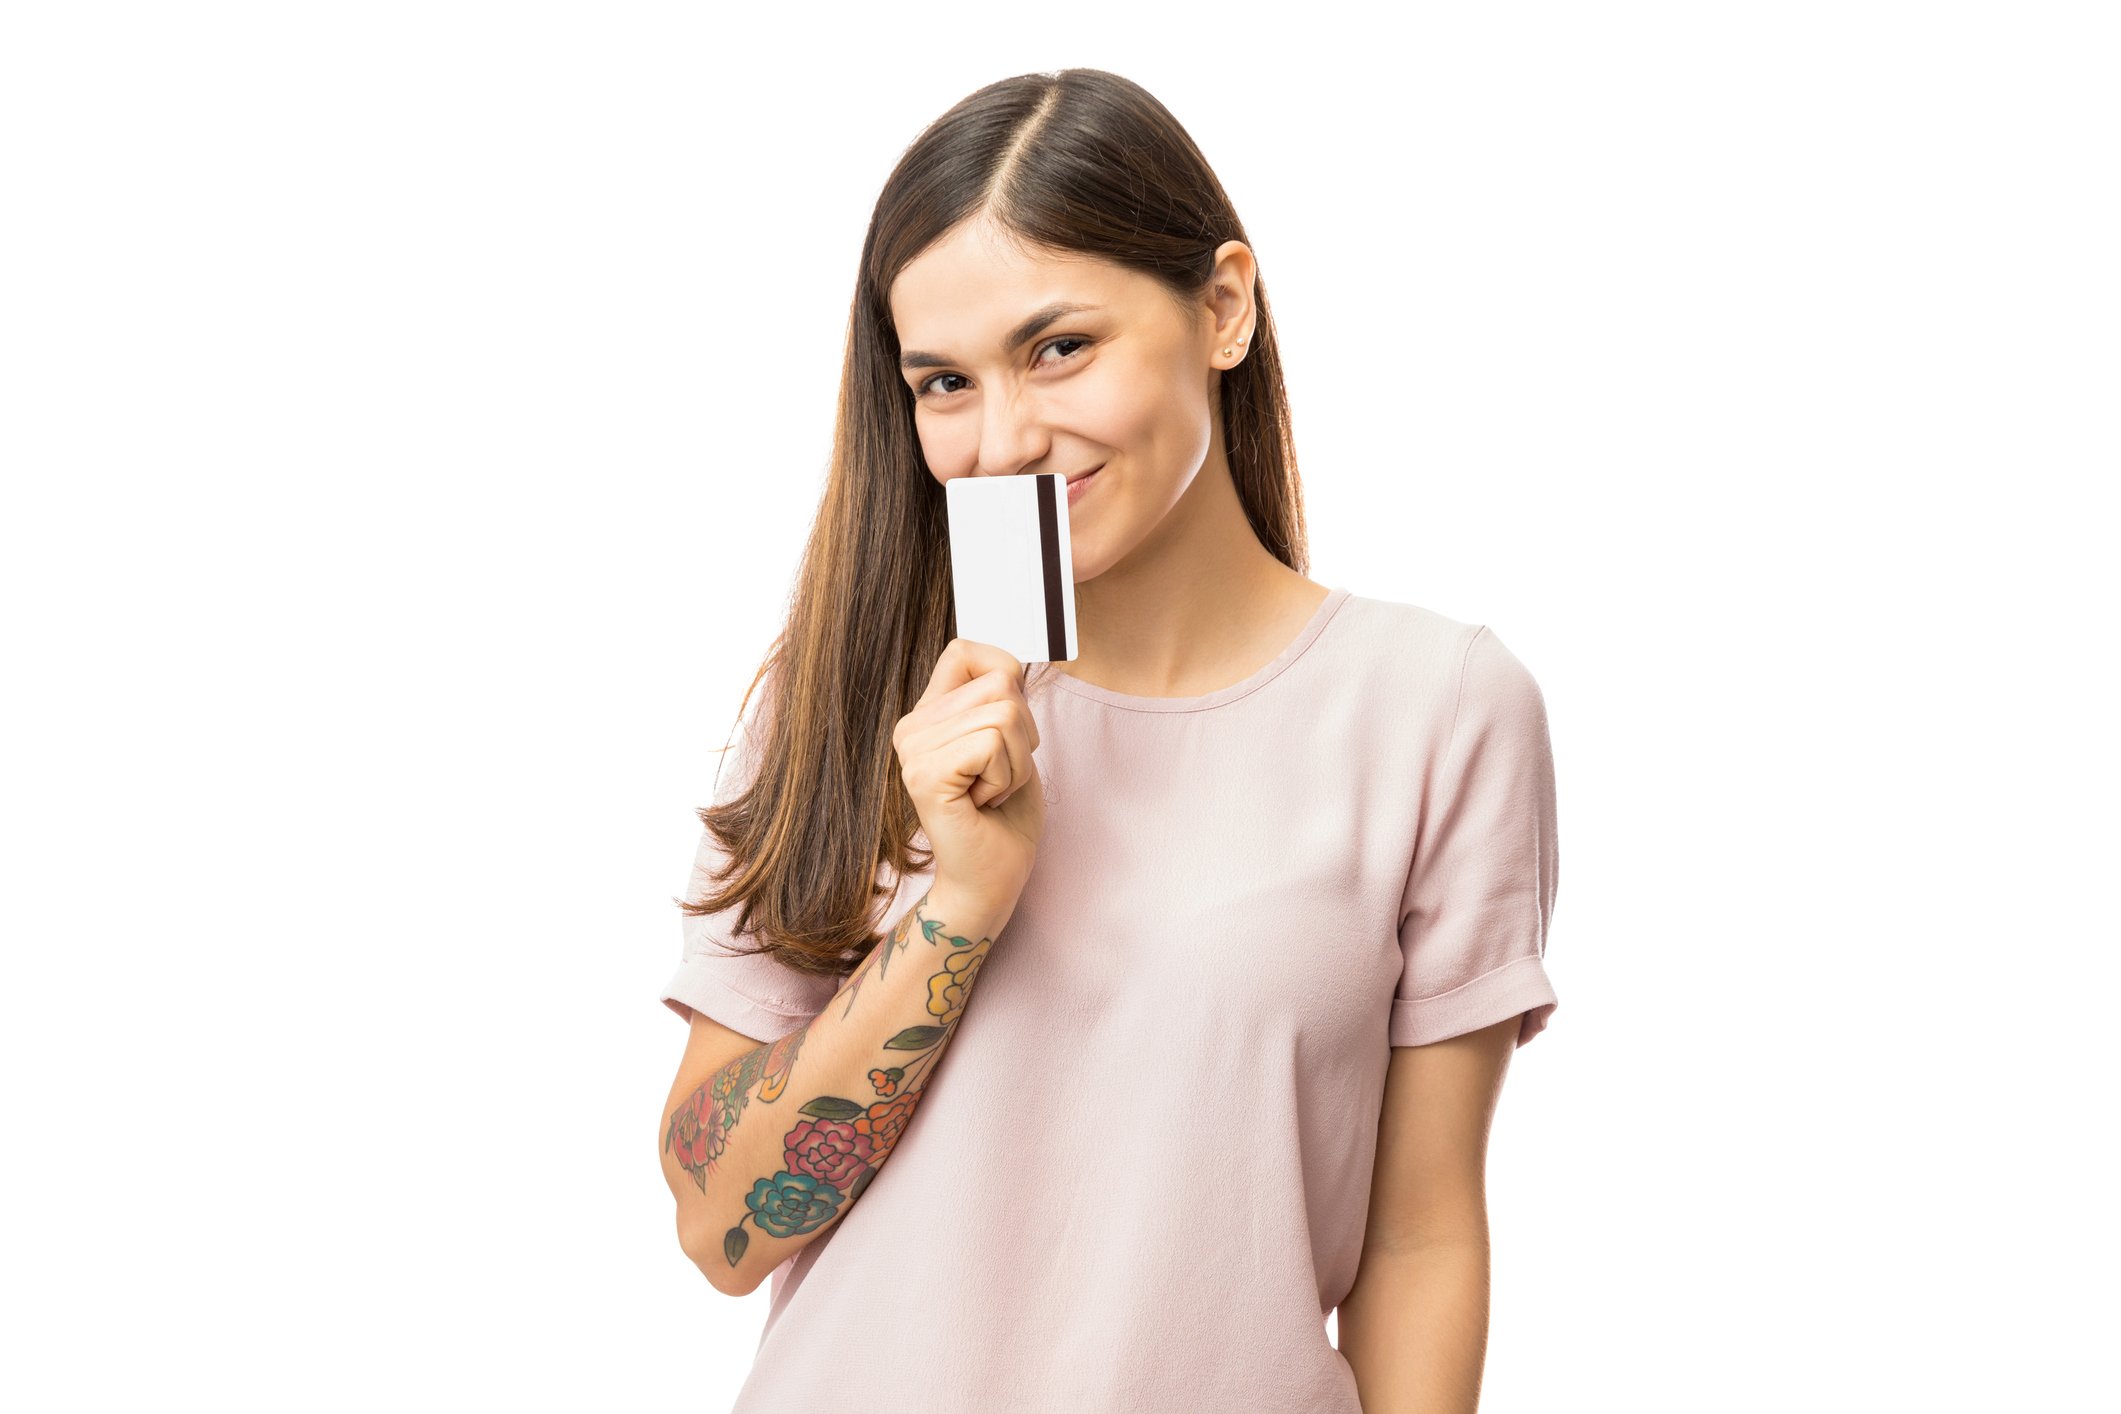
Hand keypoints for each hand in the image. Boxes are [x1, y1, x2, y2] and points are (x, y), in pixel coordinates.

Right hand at [892, 638, 1045, 919]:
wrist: (989, 881)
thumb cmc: (1004, 817)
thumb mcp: (1010, 743)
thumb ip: (1002, 700)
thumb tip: (1012, 663)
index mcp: (928, 714)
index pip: (966, 649)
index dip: (1006, 675)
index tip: (1008, 732)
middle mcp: (912, 726)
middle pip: (1000, 684)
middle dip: (1023, 735)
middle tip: (997, 778)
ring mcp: (913, 750)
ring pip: (1004, 715)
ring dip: (1016, 763)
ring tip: (990, 793)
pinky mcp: (926, 775)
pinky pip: (993, 744)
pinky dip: (1007, 778)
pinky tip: (983, 804)